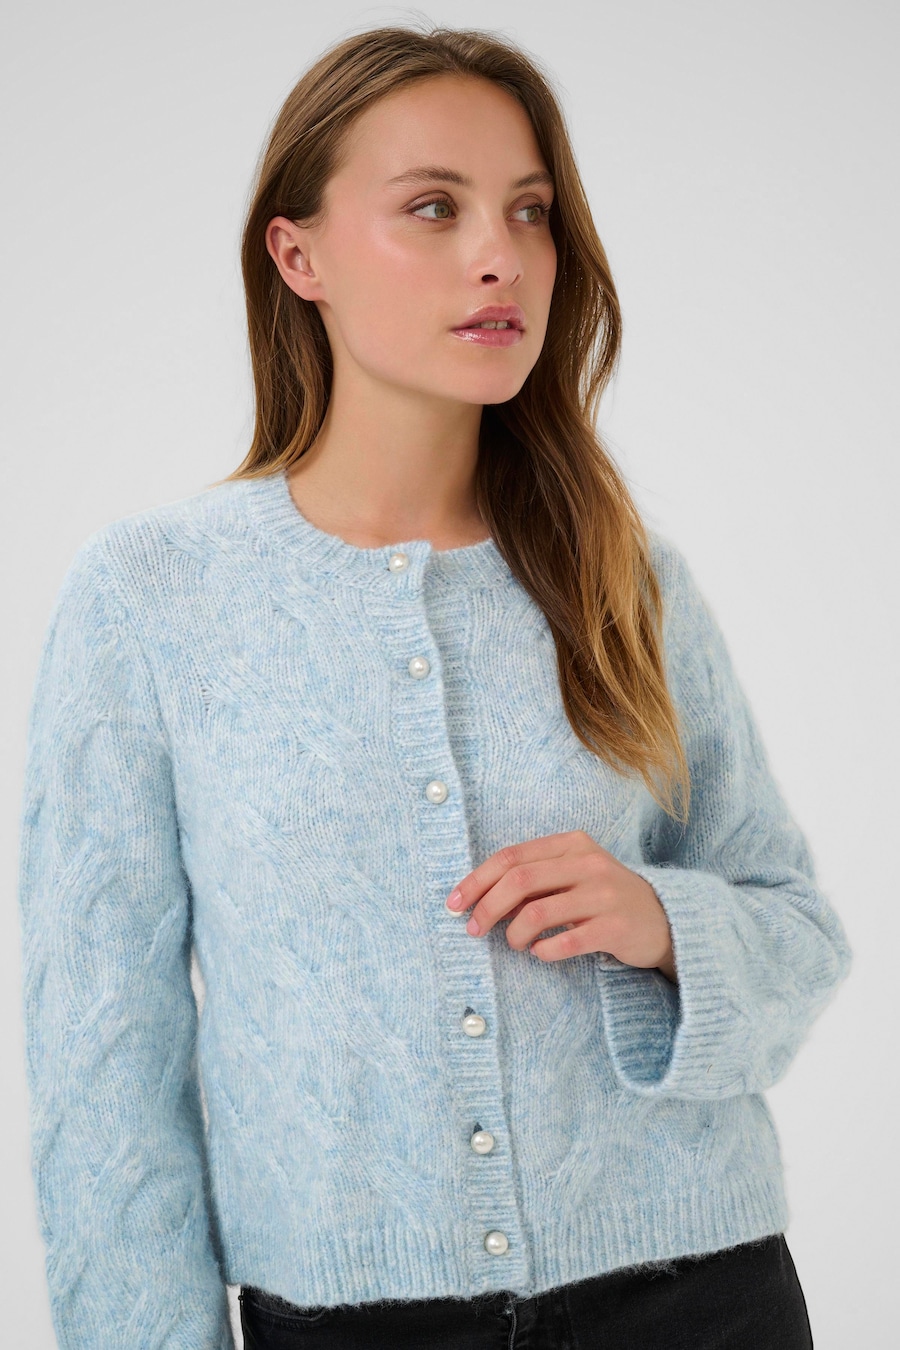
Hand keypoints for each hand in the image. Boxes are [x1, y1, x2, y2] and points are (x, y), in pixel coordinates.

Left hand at [445, 829, 677, 981]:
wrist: (666, 920)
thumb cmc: (605, 898)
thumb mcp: (573, 875)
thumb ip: (535, 879)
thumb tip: (481, 898)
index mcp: (572, 844)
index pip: (511, 856)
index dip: (477, 880)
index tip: (454, 903)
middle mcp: (588, 863)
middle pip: (519, 879)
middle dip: (486, 907)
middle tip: (473, 929)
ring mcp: (604, 894)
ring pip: (537, 912)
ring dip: (514, 933)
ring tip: (514, 944)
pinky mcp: (615, 927)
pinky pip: (564, 942)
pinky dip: (543, 952)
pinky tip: (541, 953)